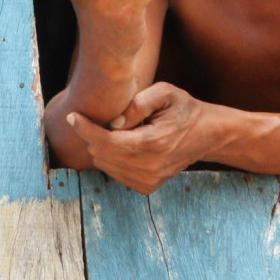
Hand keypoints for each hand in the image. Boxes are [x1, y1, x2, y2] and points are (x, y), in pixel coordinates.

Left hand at [66, 82, 212, 193]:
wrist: (206, 135)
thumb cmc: (183, 109)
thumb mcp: (165, 93)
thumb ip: (137, 104)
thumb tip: (112, 123)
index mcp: (153, 143)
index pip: (107, 141)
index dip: (85, 129)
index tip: (72, 116)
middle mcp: (150, 167)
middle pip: (102, 154)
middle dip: (93, 136)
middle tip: (99, 118)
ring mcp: (149, 180)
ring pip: (105, 165)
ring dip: (102, 147)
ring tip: (117, 131)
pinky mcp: (147, 187)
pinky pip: (115, 174)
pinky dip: (112, 158)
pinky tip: (123, 144)